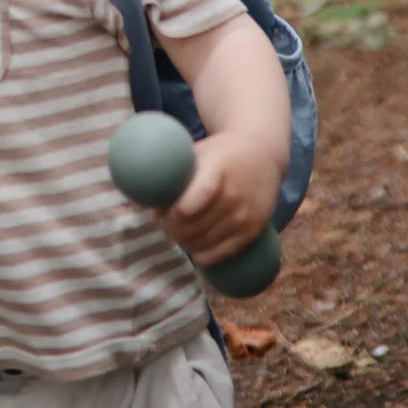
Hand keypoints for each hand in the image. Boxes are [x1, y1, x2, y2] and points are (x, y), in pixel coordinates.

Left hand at [154, 130, 280, 268]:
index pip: (198, 196)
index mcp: (219, 170)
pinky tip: (193, 243)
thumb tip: (145, 203)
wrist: (263, 155)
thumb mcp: (199, 152)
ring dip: (183, 241)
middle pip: (194, 227)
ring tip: (175, 229)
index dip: (176, 211)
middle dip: (170, 228)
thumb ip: (174, 174)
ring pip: (203, 244)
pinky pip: (220, 255)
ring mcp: (245, 217)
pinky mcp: (252, 233)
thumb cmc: (221, 153)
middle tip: (161, 221)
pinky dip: (201, 254)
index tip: (161, 210)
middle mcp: (235, 196)